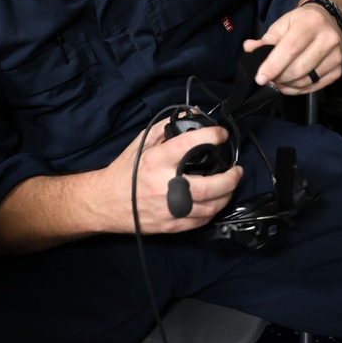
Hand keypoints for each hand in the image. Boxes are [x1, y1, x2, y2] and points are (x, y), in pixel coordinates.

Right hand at [109, 119, 242, 234]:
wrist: (104, 202)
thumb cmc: (125, 170)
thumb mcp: (141, 143)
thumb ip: (166, 128)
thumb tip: (193, 116)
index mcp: (157, 161)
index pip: (191, 145)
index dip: (212, 136)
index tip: (221, 134)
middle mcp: (165, 186)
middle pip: (210, 185)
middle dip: (231, 177)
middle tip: (237, 169)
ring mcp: (169, 209)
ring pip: (210, 207)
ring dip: (226, 195)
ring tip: (230, 184)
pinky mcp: (170, 226)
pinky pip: (201, 221)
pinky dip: (213, 210)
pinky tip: (216, 200)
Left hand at [243, 0, 341, 95]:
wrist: (326, 19)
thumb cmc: (301, 22)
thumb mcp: (282, 24)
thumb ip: (266, 39)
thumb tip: (250, 49)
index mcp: (312, 22)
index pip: (290, 48)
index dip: (273, 65)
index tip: (260, 77)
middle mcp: (328, 38)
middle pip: (299, 68)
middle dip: (279, 77)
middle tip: (269, 77)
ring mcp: (336, 55)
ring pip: (306, 80)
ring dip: (287, 85)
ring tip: (278, 79)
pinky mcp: (339, 69)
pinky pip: (315, 87)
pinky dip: (299, 89)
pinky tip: (290, 84)